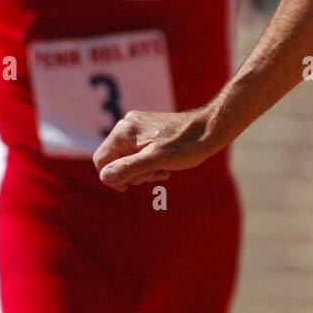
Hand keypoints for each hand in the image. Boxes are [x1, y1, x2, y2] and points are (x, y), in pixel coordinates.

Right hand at [93, 107, 217, 191]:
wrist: (211, 130)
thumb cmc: (186, 145)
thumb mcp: (156, 160)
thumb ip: (129, 168)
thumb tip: (104, 177)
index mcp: (125, 131)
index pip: (102, 160)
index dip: (113, 177)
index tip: (131, 186)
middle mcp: (128, 126)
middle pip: (115, 160)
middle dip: (132, 174)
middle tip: (152, 176)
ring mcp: (139, 128)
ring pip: (128, 158)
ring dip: (142, 171)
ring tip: (162, 172)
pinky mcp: (150, 132)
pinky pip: (140, 153)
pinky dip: (149, 164)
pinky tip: (165, 168)